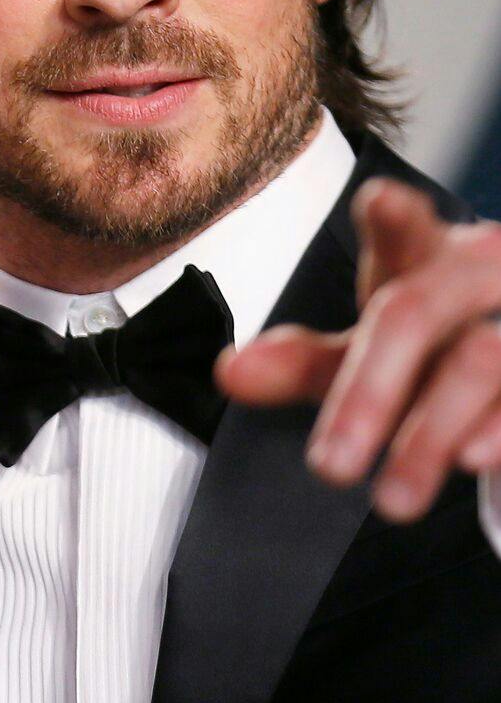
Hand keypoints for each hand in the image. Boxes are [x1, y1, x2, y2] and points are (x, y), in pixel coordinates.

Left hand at [215, 178, 500, 521]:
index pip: (403, 225)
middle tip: (329, 466)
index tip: (382, 203)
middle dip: (365, 392)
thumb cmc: (434, 344)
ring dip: (428, 434)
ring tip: (390, 499)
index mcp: (420, 257)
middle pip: (415, 313)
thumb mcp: (364, 352)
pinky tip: (471, 459)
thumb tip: (227, 371)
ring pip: (481, 358)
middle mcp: (476, 273)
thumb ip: (298, 362)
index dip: (394, 215)